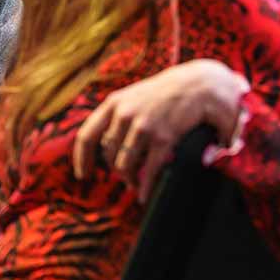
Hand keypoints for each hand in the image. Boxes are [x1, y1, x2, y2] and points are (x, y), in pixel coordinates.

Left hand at [73, 59, 246, 201]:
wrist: (198, 83)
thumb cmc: (164, 93)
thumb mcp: (132, 96)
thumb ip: (117, 116)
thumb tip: (106, 145)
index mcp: (113, 103)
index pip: (87, 135)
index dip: (81, 158)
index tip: (82, 175)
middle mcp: (123, 114)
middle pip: (108, 154)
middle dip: (115, 170)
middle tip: (124, 179)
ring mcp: (143, 126)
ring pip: (125, 164)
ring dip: (129, 179)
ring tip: (134, 186)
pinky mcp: (163, 137)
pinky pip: (149, 169)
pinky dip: (145, 186)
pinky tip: (143, 196)